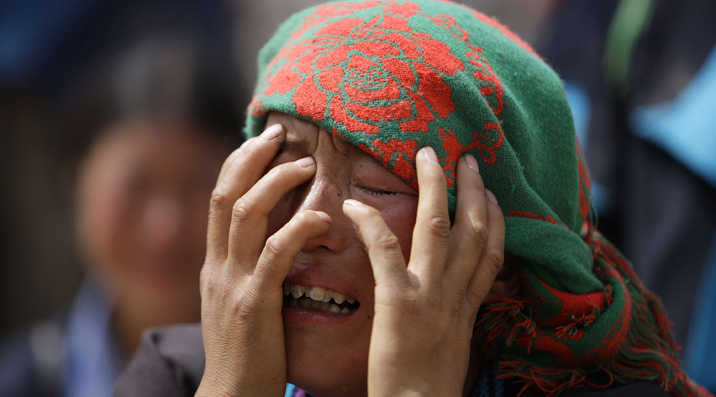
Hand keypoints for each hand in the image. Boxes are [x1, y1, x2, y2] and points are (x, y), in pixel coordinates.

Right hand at [195, 124, 330, 396]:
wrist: (232, 395)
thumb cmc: (246, 348)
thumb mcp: (237, 299)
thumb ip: (249, 265)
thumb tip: (273, 236)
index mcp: (216, 262)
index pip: (219, 198)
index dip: (240, 162)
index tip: (267, 139)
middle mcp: (218, 265)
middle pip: (225, 194)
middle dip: (251, 158)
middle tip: (282, 134)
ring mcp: (233, 283)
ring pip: (245, 214)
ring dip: (275, 183)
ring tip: (305, 165)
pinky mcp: (253, 305)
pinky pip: (275, 255)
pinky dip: (297, 229)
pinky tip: (321, 218)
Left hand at [342, 148, 504, 396]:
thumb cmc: (428, 387)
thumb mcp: (454, 347)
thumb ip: (455, 316)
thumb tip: (452, 297)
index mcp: (468, 307)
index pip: (491, 254)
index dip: (496, 220)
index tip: (492, 194)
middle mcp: (455, 295)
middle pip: (472, 230)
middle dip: (473, 190)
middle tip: (467, 158)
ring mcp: (429, 295)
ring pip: (437, 228)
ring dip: (434, 187)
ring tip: (427, 156)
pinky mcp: (398, 303)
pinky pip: (385, 252)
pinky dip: (370, 225)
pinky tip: (353, 205)